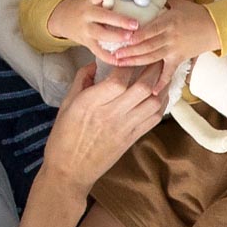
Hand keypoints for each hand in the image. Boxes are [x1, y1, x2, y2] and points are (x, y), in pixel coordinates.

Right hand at [41, 62, 164, 198]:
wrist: (70, 171)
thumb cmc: (64, 137)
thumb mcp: (66, 104)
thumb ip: (81, 80)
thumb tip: (95, 62)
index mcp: (91, 103)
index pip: (119, 78)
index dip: (129, 64)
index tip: (131, 54)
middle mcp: (111, 114)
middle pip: (143, 87)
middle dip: (153, 68)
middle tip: (156, 56)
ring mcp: (125, 127)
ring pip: (153, 102)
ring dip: (161, 85)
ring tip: (162, 72)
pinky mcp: (133, 138)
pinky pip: (154, 119)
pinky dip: (161, 104)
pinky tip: (161, 94)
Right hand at [46, 0, 139, 60]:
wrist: (62, 20)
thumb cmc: (85, 7)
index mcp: (90, 2)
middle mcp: (87, 15)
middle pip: (102, 17)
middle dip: (119, 20)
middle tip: (135, 24)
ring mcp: (86, 31)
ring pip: (100, 35)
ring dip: (116, 38)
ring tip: (130, 39)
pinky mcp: (87, 44)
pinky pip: (98, 52)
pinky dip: (109, 57)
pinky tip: (121, 60)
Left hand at [113, 0, 219, 89]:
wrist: (215, 26)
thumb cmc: (196, 12)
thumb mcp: (178, 3)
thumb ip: (161, 3)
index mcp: (168, 22)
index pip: (148, 30)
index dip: (134, 36)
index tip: (121, 39)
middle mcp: (170, 37)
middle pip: (147, 46)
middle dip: (130, 51)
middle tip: (114, 55)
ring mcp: (174, 49)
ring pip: (152, 58)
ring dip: (136, 61)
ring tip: (121, 64)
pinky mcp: (179, 59)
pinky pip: (169, 72)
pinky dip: (161, 82)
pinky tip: (152, 91)